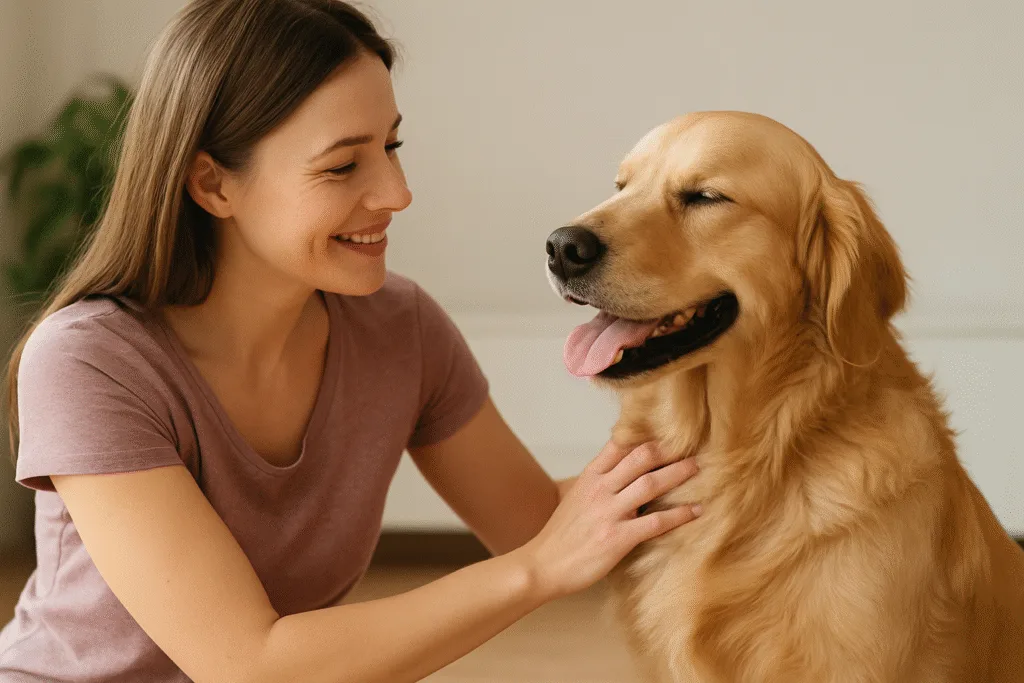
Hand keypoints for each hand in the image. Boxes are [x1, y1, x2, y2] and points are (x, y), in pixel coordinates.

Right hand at [517, 440, 701, 600]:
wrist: (543, 565)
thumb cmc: (561, 535)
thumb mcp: (575, 497)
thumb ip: (599, 482)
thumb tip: (623, 473)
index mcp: (590, 477)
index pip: (619, 444)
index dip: (645, 435)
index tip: (666, 431)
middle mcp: (600, 489)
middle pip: (640, 458)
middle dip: (668, 450)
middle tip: (690, 446)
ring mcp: (609, 512)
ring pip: (651, 484)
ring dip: (678, 474)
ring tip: (697, 468)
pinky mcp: (618, 538)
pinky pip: (656, 521)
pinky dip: (679, 514)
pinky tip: (696, 510)